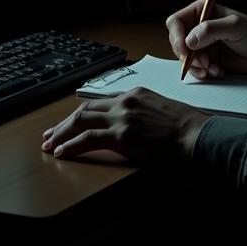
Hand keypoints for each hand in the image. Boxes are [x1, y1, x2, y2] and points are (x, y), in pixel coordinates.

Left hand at [41, 87, 209, 163]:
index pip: (101, 101)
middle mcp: (125, 100)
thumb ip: (145, 112)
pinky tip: (62, 151)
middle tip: (50, 133)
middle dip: (65, 122)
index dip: (83, 113)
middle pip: (85, 109)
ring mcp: (122, 116)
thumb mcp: (163, 109)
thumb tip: (137, 125)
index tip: (72, 122)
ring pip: (81, 120)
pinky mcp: (121, 134)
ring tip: (50, 143)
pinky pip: (87, 138)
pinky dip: (71, 144)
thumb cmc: (187, 127)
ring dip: (61, 133)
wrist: (196, 134)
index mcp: (135, 93)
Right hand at [166, 0, 246, 79]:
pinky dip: (204, 73)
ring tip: (213, 69)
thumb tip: (189, 41)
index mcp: (201, 12)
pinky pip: (195, 69)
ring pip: (184, 58)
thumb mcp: (234, 26)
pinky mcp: (206, 60)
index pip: (176, 22)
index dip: (177, 37)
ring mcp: (201, 45)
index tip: (185, 50)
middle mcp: (197, 28)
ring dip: (196, 67)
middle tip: (204, 64)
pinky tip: (218, 72)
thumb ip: (211, 29)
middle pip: (177, 42)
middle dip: (187, 56)